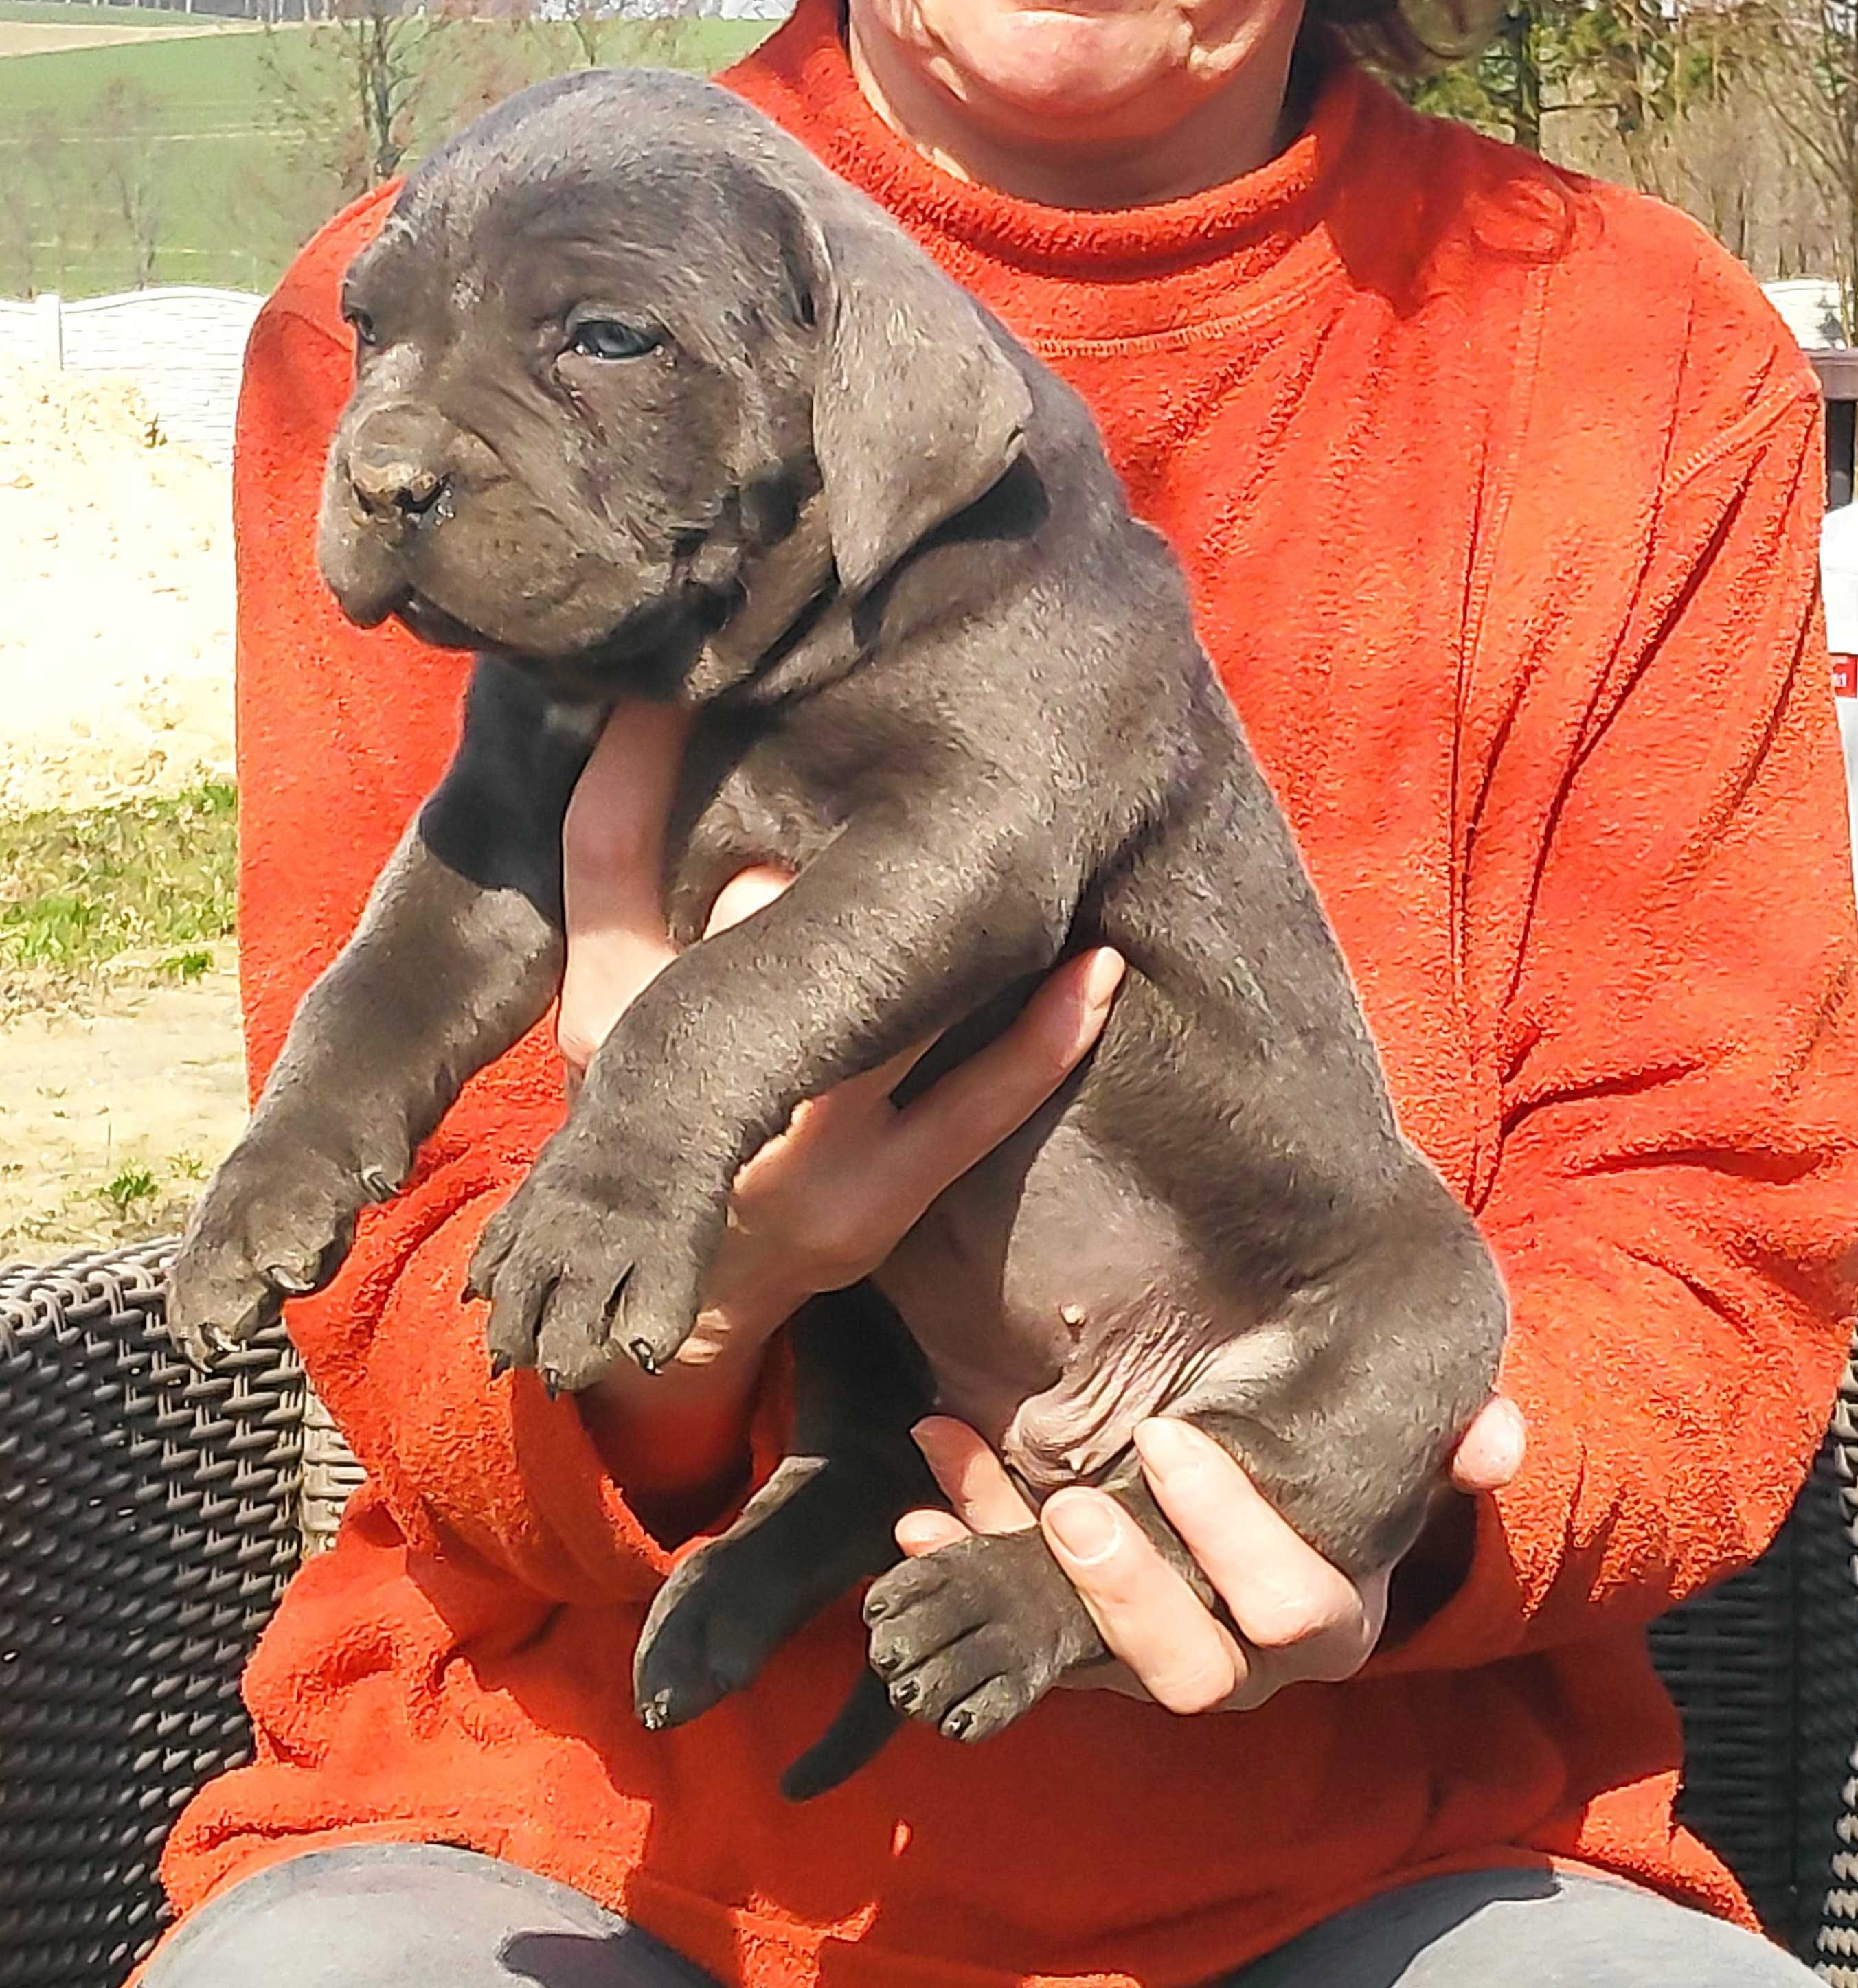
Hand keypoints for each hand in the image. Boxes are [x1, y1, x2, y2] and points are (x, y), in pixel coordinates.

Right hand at [556, 702, 1123, 1485]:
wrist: (686, 1299)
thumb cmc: (661, 1117)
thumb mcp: (616, 1013)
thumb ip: (633, 886)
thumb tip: (663, 711)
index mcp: (607, 1019)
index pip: (606, 857)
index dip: (639, 752)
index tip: (689, 663)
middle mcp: (686, 1088)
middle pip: (755, 925)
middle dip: (831, 838)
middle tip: (925, 724)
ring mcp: (791, 1154)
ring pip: (884, 1016)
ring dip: (972, 926)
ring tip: (1051, 830)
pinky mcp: (877, 1203)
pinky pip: (979, 1105)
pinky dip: (1045, 1034)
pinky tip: (1097, 967)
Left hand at [895, 1397, 1524, 1712]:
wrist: (1269, 1496)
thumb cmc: (1341, 1468)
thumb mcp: (1401, 1442)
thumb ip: (1452, 1436)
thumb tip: (1496, 1444)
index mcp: (1326, 1615)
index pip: (1294, 1610)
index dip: (1232, 1536)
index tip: (1170, 1436)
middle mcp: (1235, 1656)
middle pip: (1185, 1672)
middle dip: (1122, 1590)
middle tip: (1068, 1500)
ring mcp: (1147, 1656)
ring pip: (1086, 1662)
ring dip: (1019, 1579)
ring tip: (953, 1502)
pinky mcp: (1075, 1640)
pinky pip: (1013, 1622)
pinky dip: (961, 1567)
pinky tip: (910, 1520)